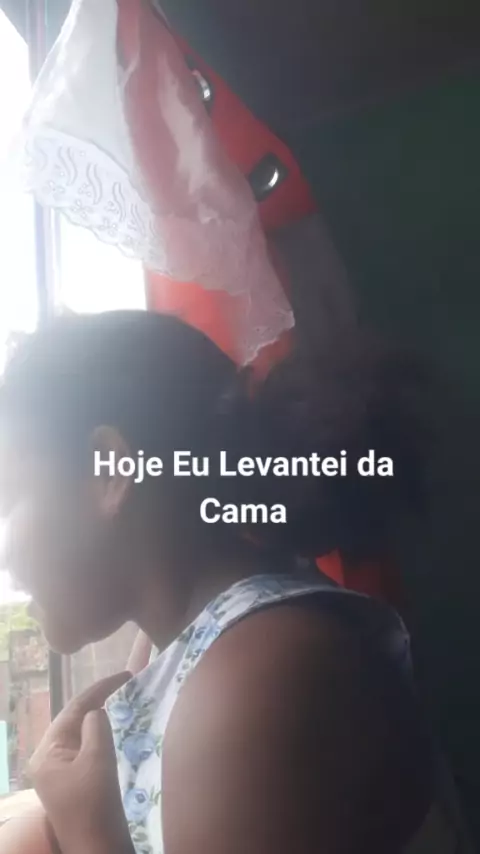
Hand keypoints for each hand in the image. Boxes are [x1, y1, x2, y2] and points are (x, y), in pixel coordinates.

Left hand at [29, 672, 133, 853]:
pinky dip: (104, 735)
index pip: (74, 709)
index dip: (100, 689)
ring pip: (83, 733)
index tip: (126, 675)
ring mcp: (61, 772)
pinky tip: (119, 728)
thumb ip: (96, 727)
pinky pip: (88, 748)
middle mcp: (49, 759)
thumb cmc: (95, 806)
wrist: (98, 850)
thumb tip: (98, 711)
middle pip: (76, 719)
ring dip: (104, 716)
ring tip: (125, 698)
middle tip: (127, 683)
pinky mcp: (75, 783)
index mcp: (47, 752)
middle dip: (101, 700)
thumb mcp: (97, 760)